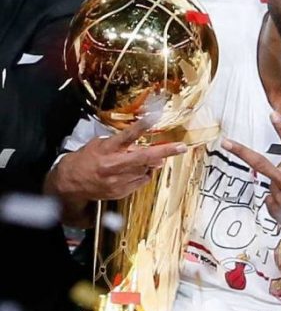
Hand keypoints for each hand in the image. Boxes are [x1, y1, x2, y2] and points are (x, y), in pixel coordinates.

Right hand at [52, 118, 186, 202]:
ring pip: (146, 170)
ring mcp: (118, 181)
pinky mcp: (121, 192)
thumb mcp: (100, 145)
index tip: (153, 118)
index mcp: (107, 150)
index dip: (140, 127)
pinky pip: (141, 181)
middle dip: (165, 151)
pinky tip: (133, 172)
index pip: (126, 136)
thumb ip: (122, 144)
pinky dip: (142, 174)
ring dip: (150, 163)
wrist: (70, 184)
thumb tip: (145, 147)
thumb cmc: (86, 160)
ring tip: (140, 160)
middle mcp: (113, 166)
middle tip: (181, 147)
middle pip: (144, 157)